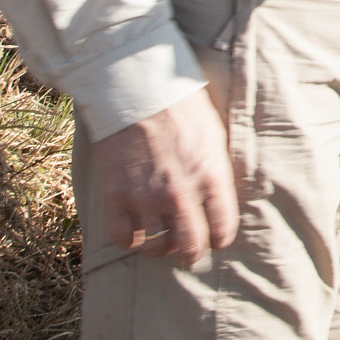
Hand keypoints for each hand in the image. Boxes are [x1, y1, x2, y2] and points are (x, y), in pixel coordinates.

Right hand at [93, 87, 238, 266]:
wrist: (138, 87)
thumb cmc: (182, 105)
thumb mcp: (214, 135)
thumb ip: (216, 171)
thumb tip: (220, 198)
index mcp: (212, 176)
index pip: (222, 229)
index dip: (219, 238)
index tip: (214, 237)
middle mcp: (181, 194)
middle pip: (190, 247)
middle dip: (191, 251)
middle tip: (186, 247)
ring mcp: (146, 197)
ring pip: (156, 248)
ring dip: (159, 247)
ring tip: (160, 237)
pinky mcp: (116, 196)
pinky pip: (123, 238)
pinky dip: (129, 239)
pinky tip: (133, 230)